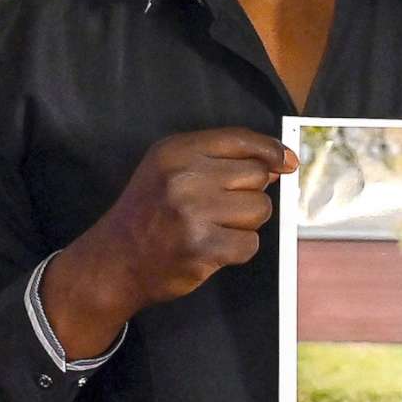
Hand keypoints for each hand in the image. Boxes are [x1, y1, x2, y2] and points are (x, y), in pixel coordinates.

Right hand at [41, 128, 295, 356]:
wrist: (115, 261)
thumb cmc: (149, 213)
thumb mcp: (171, 171)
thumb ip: (220, 161)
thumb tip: (278, 164)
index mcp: (176, 151)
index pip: (240, 140)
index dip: (271, 150)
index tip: (287, 162)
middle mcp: (183, 177)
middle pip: (257, 177)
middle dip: (248, 195)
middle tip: (220, 210)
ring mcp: (192, 213)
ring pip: (259, 210)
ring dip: (245, 224)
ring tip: (213, 229)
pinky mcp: (202, 248)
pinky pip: (250, 244)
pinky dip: (237, 250)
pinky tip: (211, 249)